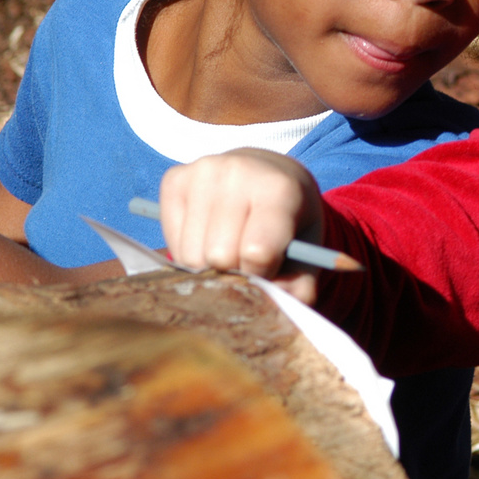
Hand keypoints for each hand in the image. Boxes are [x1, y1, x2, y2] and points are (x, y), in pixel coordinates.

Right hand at [158, 148, 323, 297]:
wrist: (267, 172)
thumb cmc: (289, 217)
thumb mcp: (307, 247)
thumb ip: (299, 284)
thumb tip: (282, 306)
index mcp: (279, 188)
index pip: (257, 252)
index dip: (262, 274)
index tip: (268, 267)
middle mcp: (237, 172)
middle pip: (220, 257)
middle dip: (233, 270)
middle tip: (246, 257)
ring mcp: (201, 172)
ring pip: (191, 255)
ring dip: (208, 266)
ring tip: (229, 245)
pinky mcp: (174, 178)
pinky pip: (172, 242)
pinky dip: (189, 251)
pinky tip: (208, 234)